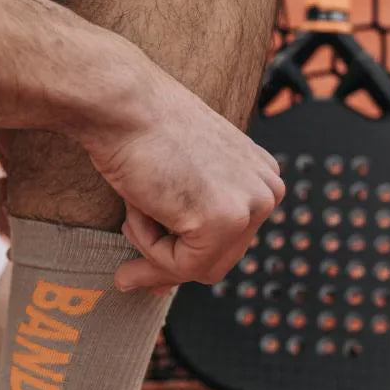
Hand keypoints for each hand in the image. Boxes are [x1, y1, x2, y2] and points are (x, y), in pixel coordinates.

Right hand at [81, 71, 283, 291]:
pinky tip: (138, 208)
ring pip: (199, 267)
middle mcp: (266, 190)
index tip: (145, 266)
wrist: (123, 105)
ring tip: (130, 218)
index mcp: (262, 176)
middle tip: (127, 273)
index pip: (230, 239)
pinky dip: (148, 245)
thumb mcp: (181, 177)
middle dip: (168, 263)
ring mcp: (250, 206)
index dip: (183, 253)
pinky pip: (180, 264)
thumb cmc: (140, 130)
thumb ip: (187, 221)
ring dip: (154, 251)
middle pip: (219, 259)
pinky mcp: (223, 220)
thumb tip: (167, 285)